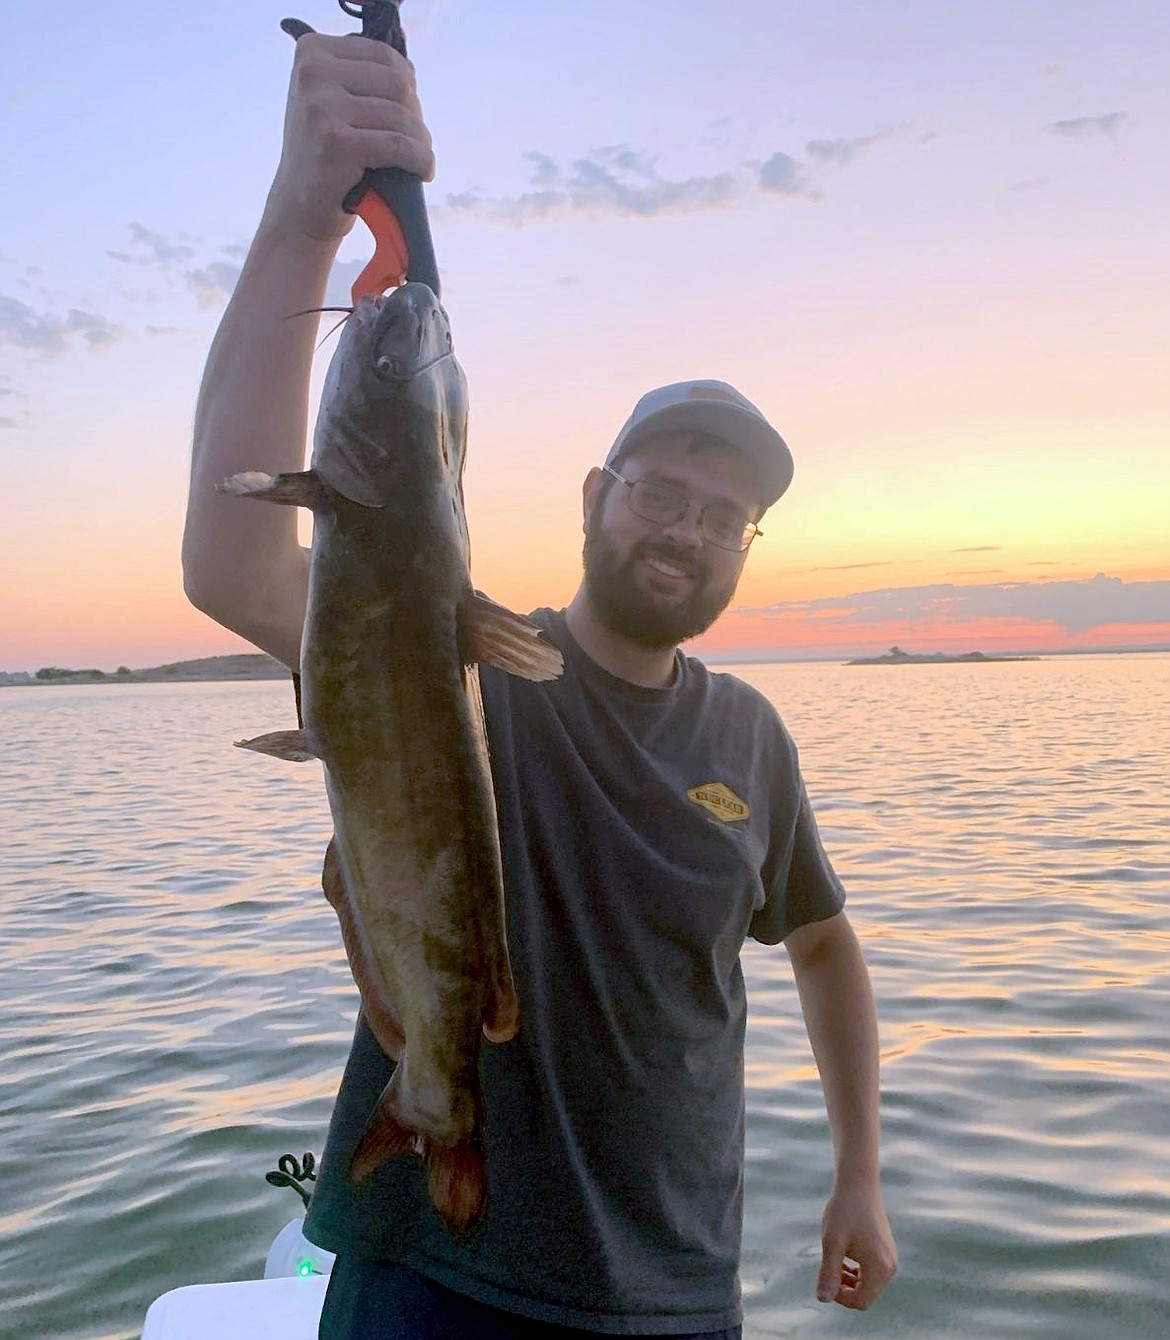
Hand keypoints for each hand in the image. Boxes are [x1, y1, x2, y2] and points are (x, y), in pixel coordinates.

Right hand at [266, 32, 435, 243]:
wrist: (298, 208)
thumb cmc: (324, 154)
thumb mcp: (332, 100)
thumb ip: (361, 74)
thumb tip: (407, 54)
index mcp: (312, 51)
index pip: (383, 54)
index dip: (407, 85)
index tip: (406, 112)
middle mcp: (312, 72)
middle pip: (397, 83)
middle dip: (415, 115)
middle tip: (413, 141)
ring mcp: (321, 107)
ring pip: (401, 116)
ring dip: (421, 141)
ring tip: (419, 159)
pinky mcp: (335, 143)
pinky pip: (399, 145)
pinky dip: (421, 160)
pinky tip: (424, 172)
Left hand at [815, 1175, 896, 1309]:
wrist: (858, 1184)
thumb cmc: (843, 1211)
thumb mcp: (832, 1243)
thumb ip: (828, 1273)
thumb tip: (823, 1300)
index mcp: (879, 1268)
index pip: (861, 1301)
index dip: (841, 1297)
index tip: (826, 1277)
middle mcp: (890, 1266)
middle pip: (867, 1295)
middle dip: (846, 1289)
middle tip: (829, 1268)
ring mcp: (890, 1258)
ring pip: (869, 1284)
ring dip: (850, 1280)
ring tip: (834, 1261)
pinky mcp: (887, 1250)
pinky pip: (873, 1272)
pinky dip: (857, 1271)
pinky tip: (843, 1256)